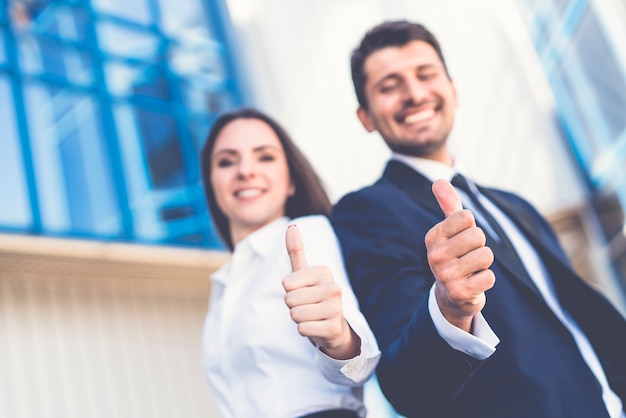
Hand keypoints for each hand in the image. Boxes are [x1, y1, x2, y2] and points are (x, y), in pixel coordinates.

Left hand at [282, 224, 359, 359]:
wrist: (333, 326)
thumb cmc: (313, 297)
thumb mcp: (303, 274)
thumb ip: (296, 251)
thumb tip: (291, 226)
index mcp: (324, 272)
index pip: (286, 284)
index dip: (289, 291)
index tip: (302, 292)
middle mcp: (334, 288)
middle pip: (290, 299)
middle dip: (293, 306)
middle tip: (307, 306)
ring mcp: (337, 309)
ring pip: (295, 315)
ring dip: (298, 319)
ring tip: (311, 316)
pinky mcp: (334, 328)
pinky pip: (303, 329)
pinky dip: (304, 330)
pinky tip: (316, 327)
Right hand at [425, 179, 495, 331]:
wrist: (451, 295)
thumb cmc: (455, 255)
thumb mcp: (450, 230)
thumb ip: (448, 205)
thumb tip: (439, 180)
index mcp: (432, 237)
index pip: (466, 217)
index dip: (471, 228)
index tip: (462, 241)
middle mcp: (435, 256)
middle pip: (478, 236)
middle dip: (479, 246)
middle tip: (468, 257)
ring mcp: (445, 276)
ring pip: (486, 256)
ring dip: (483, 264)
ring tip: (471, 271)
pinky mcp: (459, 293)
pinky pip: (489, 277)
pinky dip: (486, 280)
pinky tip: (473, 284)